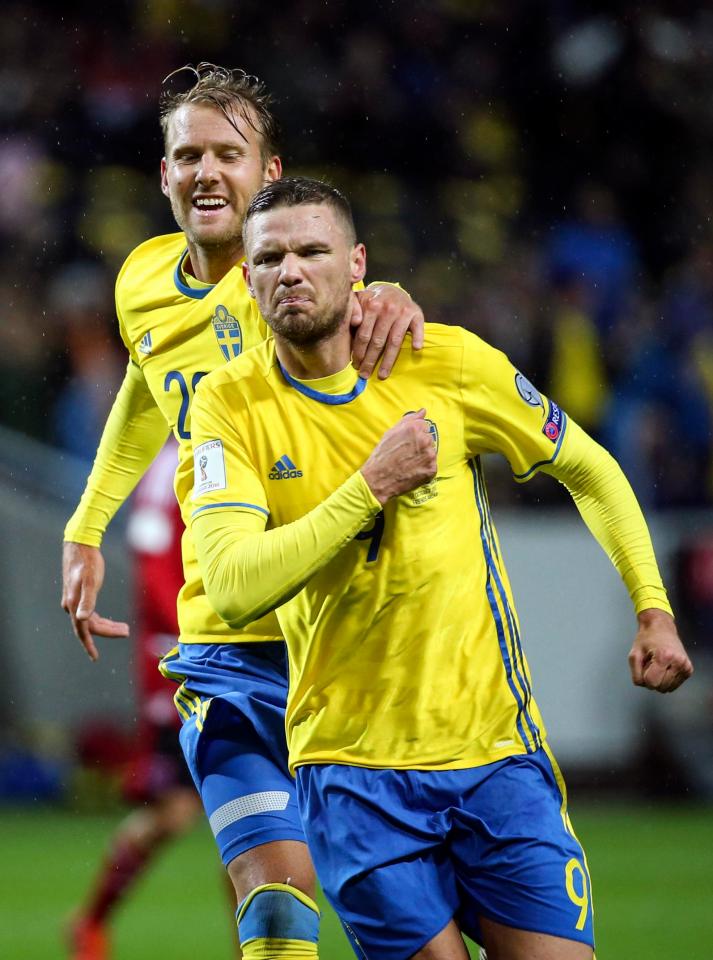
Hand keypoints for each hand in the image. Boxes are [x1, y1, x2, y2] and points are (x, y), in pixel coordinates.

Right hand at [61, 541, 128, 660]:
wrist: (80, 545)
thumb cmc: (88, 562)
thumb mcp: (91, 581)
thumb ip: (88, 600)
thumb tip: (82, 619)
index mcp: (74, 605)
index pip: (83, 630)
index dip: (90, 645)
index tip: (95, 657)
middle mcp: (71, 605)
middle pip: (90, 626)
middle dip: (108, 631)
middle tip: (126, 631)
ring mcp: (74, 600)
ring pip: (90, 620)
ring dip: (106, 625)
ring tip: (124, 628)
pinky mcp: (78, 594)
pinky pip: (89, 612)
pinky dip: (100, 618)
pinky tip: (109, 620)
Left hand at [350, 284, 424, 379]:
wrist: (392, 290)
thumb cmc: (372, 302)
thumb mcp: (359, 300)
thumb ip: (352, 310)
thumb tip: (354, 322)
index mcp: (372, 305)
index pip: (364, 334)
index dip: (359, 351)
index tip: (356, 365)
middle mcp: (388, 308)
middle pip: (378, 341)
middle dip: (370, 360)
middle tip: (365, 375)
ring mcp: (403, 311)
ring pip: (395, 341)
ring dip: (388, 361)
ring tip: (382, 375)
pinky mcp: (417, 313)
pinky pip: (418, 328)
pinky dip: (417, 338)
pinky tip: (415, 349)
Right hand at [361, 409, 436, 505]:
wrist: (378, 479)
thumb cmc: (382, 455)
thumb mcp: (391, 432)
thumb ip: (409, 420)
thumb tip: (423, 411)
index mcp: (415, 428)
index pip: (424, 426)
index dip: (415, 435)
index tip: (407, 443)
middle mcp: (425, 440)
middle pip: (429, 439)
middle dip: (420, 445)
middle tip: (406, 454)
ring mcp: (430, 455)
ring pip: (431, 452)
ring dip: (423, 457)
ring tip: (409, 463)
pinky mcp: (431, 469)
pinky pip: (432, 466)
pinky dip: (424, 469)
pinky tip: (413, 471)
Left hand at [628, 608, 692, 692]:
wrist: (661, 627)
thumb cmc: (646, 639)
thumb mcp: (634, 655)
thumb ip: (636, 674)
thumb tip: (643, 685)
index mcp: (664, 656)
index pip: (651, 683)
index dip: (644, 677)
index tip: (645, 665)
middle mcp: (678, 662)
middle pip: (660, 687)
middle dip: (652, 678)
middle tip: (651, 664)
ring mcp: (686, 667)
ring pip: (667, 688)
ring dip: (660, 680)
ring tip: (658, 665)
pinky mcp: (689, 670)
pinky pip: (674, 685)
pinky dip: (667, 679)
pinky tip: (665, 667)